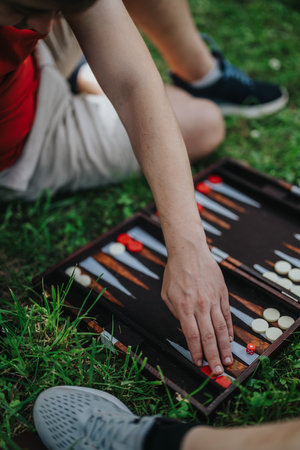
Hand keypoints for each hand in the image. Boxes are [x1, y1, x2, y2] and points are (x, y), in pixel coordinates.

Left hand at [161, 241, 232, 374]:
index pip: (192, 336)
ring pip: (221, 329)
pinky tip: (229, 340)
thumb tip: (186, 329)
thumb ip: (175, 313)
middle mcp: (200, 306)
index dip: (197, 353)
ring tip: (228, 361)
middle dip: (213, 357)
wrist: (189, 252)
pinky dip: (229, 329)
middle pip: (209, 337)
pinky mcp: (222, 294)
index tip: (199, 364)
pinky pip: (227, 315)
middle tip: (218, 371)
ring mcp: (213, 300)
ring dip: (225, 347)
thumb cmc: (175, 273)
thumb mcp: (167, 294)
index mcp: (184, 307)